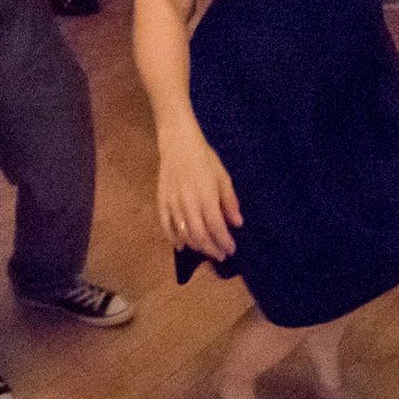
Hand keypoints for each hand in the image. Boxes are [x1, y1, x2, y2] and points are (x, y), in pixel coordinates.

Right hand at [156, 124, 241, 261]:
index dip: (224, 241)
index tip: (231, 249)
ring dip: (196, 246)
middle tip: (220, 255)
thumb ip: (230, 201)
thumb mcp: (222, 177)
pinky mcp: (161, 201)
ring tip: (206, 250)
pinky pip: (166, 225)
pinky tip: (182, 246)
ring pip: (184, 233)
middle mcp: (188, 202)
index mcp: (206, 196)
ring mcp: (173, 203)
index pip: (216, 227)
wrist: (178, 143)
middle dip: (212, 249)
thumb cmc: (204, 158)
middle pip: (200, 235)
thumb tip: (237, 223)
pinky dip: (173, 238)